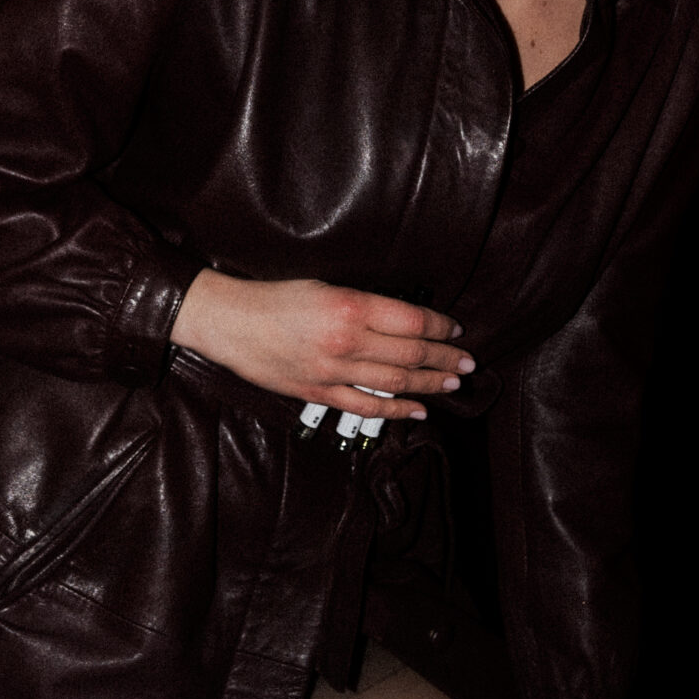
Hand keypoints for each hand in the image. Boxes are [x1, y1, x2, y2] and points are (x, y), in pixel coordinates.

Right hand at [170, 271, 472, 418]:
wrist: (230, 322)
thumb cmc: (275, 298)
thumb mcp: (325, 286)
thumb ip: (364, 305)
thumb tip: (404, 320)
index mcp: (350, 306)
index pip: (411, 320)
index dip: (439, 326)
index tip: (455, 329)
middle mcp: (346, 341)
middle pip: (411, 352)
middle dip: (445, 358)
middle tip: (468, 362)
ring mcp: (334, 371)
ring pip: (396, 382)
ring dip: (430, 383)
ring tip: (453, 382)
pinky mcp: (320, 392)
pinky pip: (367, 407)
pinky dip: (397, 411)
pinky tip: (419, 410)